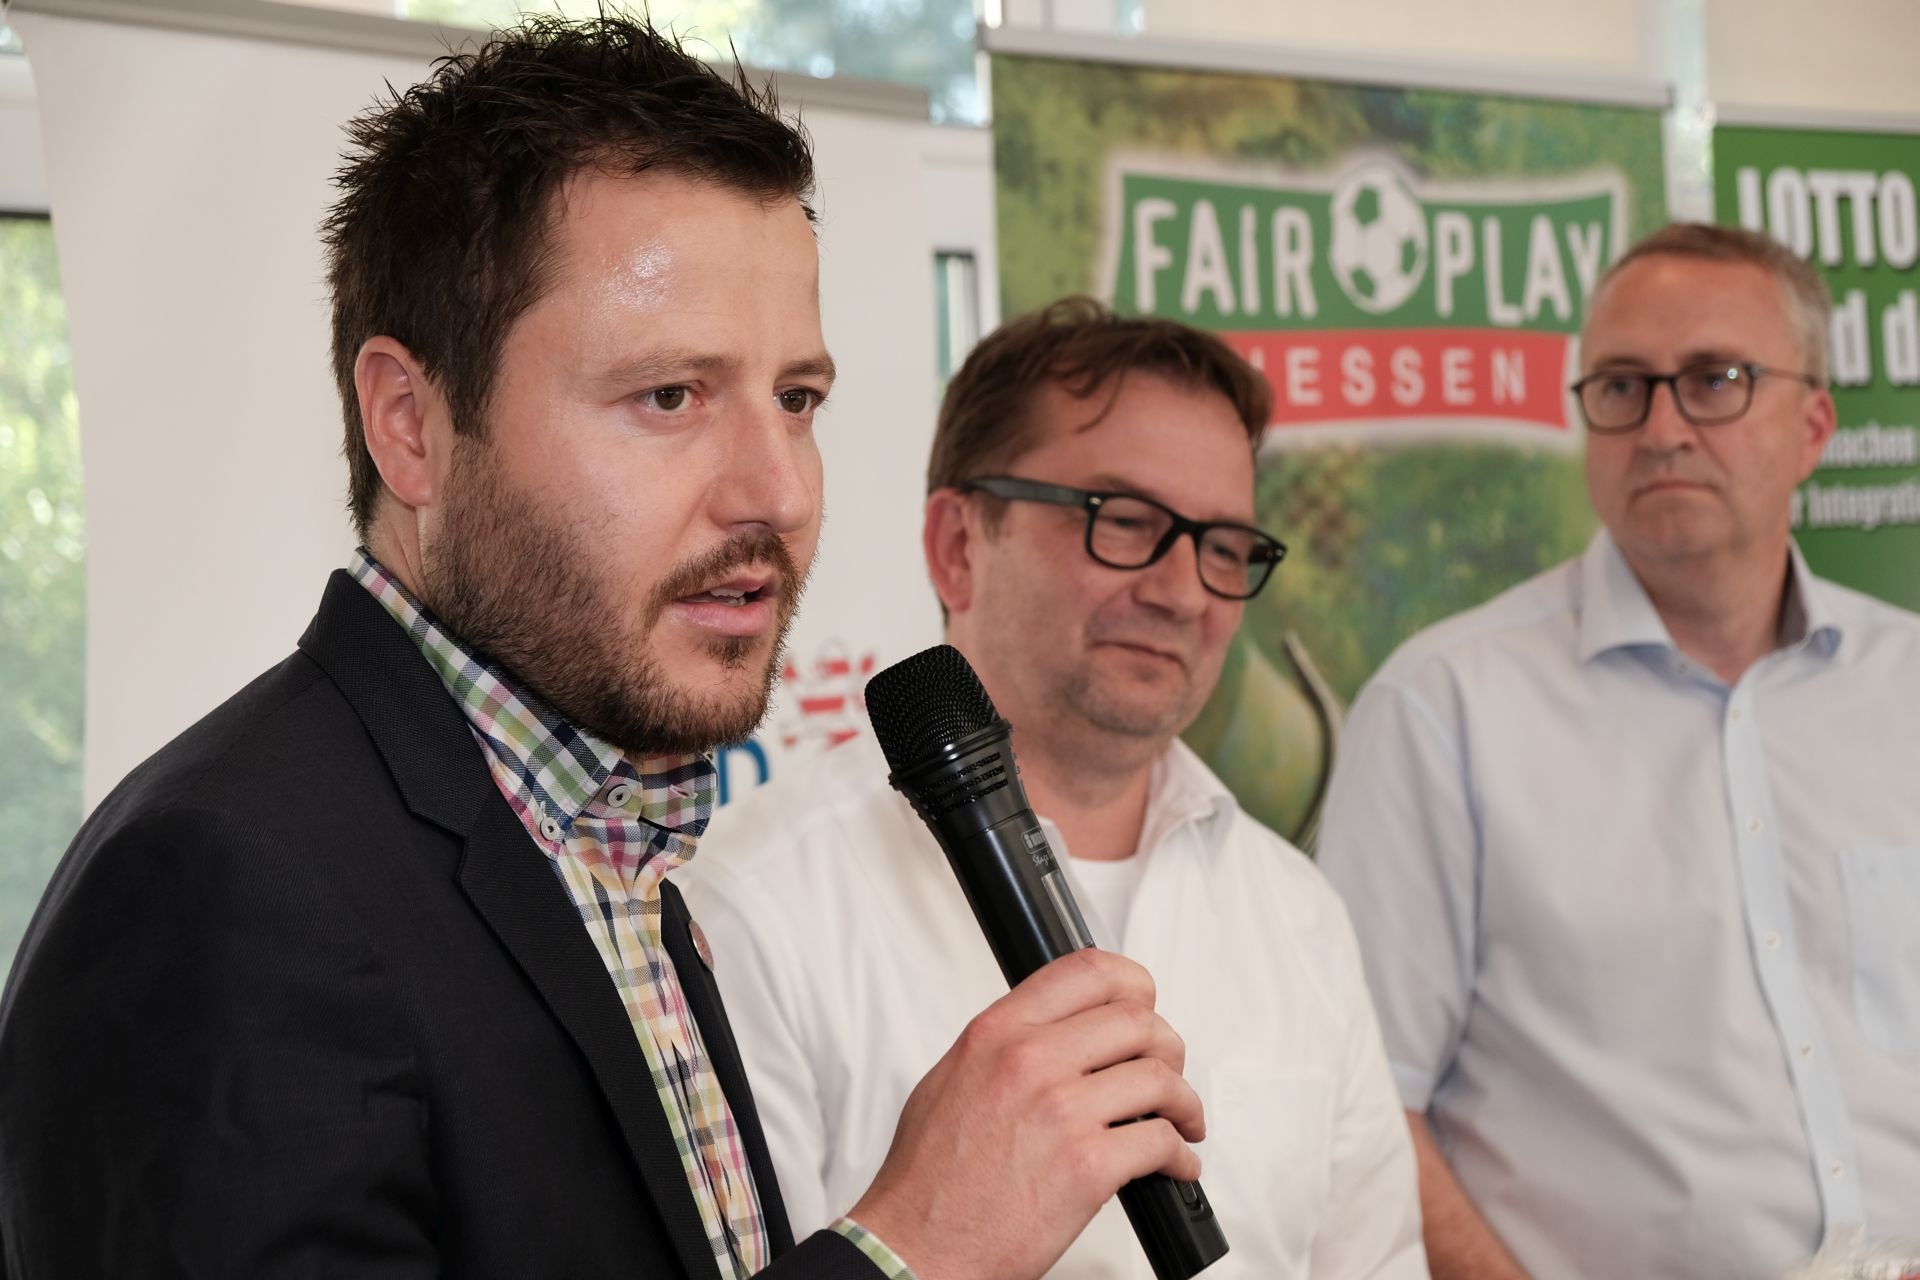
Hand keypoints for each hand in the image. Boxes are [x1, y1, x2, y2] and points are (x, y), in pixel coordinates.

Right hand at [846, 948, 1203, 1279]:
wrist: (918, 1247)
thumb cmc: (928, 1179)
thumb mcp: (950, 1079)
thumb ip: (1004, 1047)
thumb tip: (1055, 1034)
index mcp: (998, 1033)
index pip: (1087, 971)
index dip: (1132, 983)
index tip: (1145, 1004)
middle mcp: (1030, 1061)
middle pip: (1137, 1021)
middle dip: (1167, 1047)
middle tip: (1167, 1071)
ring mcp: (1061, 1111)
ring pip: (1159, 1079)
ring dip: (1183, 1103)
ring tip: (1180, 1121)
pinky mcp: (1087, 1166)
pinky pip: (1161, 1142)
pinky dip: (1181, 1155)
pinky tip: (1174, 1165)